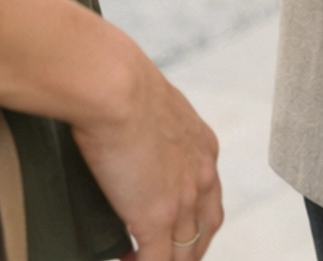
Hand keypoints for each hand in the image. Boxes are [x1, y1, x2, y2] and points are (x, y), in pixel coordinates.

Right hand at [71, 31, 222, 260]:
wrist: (113, 84)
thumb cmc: (118, 79)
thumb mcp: (149, 103)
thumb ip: (149, 126)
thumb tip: (126, 134)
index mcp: (203, 146)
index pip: (209, 196)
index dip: (194, 217)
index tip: (174, 225)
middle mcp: (201, 176)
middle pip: (205, 230)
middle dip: (188, 249)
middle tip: (165, 255)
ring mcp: (181, 202)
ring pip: (185, 253)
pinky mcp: (155, 219)